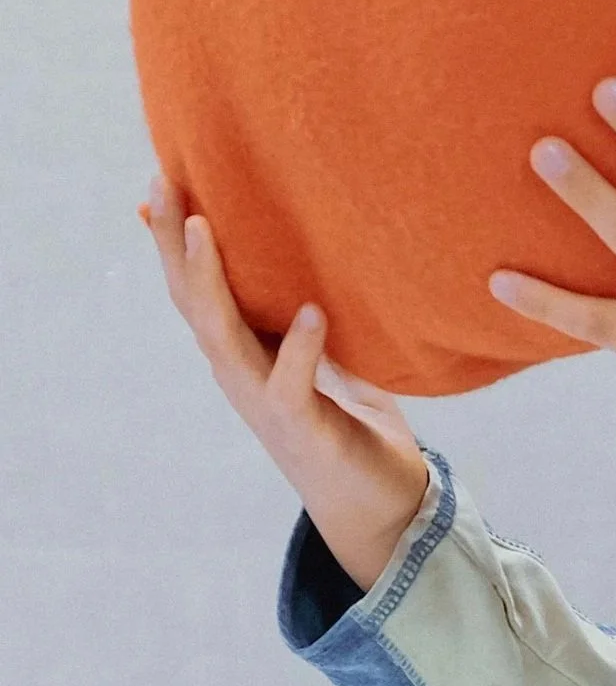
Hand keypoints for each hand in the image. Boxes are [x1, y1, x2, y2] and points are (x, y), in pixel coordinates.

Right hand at [142, 174, 431, 591]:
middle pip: (196, 302)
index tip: (162, 178)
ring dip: (211, 282)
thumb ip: (313, 317)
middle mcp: (244, 377)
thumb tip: (317, 264)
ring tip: (205, 227)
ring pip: (225, 338)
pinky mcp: (307, 431)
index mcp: (247, 355)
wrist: (383, 507)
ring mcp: (268, 405)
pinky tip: (315, 312)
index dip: (176, 239)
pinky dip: (303, 349)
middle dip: (176, 243)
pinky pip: (295, 387)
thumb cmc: (357, 427)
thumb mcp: (332, 360)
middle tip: (164, 183)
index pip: (199, 288)